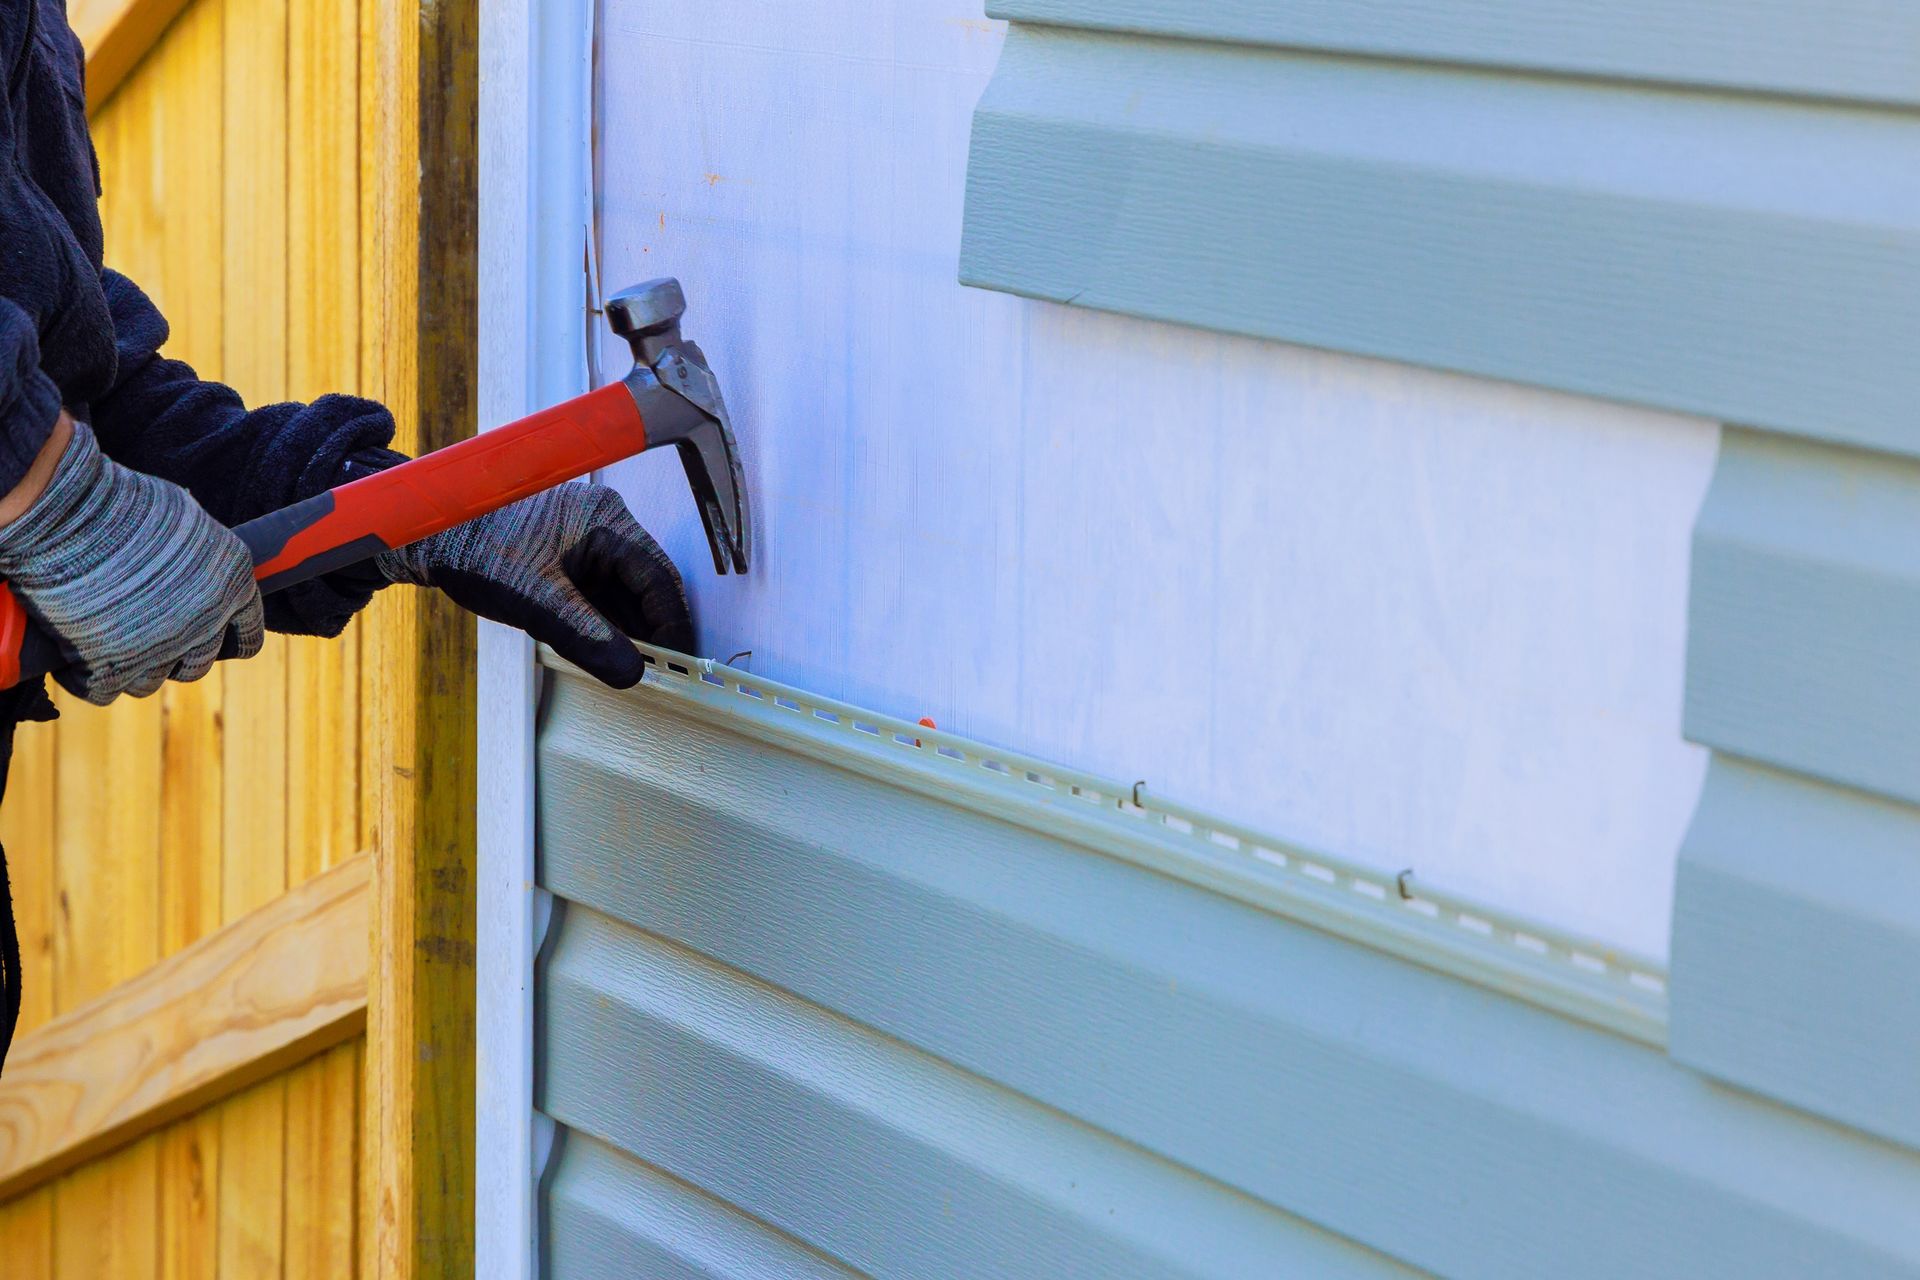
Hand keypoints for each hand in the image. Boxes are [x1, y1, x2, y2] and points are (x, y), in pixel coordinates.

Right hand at [0, 419, 263, 703]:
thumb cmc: (126, 503)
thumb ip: (201, 556)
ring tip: (110, 639)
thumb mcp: (187, 521)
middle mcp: (203, 626)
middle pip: (197, 664)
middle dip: (177, 653)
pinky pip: (104, 691)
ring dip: (134, 666)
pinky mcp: (107, 666)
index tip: (215, 638)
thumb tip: (196, 565)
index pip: (248, 637)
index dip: (229, 638)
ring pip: (151, 681)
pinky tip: (78, 659)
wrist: (69, 514)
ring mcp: (156, 651)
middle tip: (149, 631)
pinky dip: (88, 678)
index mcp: (234, 588)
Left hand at [377, 481, 691, 686]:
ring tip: (634, 671)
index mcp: (606, 519)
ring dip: (630, 631)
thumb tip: (631, 673)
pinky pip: (602, 594)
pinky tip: (607, 652)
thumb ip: (586, 637)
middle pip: (648, 586)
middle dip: (654, 631)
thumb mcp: (535, 600)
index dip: (674, 625)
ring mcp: (588, 540)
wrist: (427, 539)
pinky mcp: (570, 557)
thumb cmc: (475, 552)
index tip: (681, 665)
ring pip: (625, 594)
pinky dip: (606, 624)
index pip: (660, 578)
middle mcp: (605, 524)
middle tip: (662, 676)